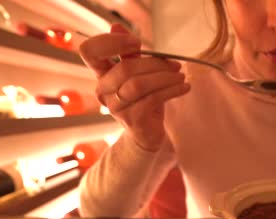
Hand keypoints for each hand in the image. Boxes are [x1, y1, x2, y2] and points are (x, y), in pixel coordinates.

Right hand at [79, 24, 190, 150]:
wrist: (147, 135)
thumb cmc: (143, 101)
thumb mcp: (137, 75)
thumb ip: (129, 54)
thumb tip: (117, 26)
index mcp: (102, 76)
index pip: (90, 52)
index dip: (110, 42)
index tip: (136, 42)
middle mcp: (104, 91)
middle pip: (125, 68)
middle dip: (154, 63)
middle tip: (175, 65)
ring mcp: (116, 107)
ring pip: (140, 84)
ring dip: (165, 77)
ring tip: (181, 76)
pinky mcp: (133, 119)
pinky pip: (153, 99)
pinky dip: (172, 90)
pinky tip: (184, 87)